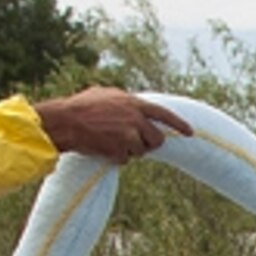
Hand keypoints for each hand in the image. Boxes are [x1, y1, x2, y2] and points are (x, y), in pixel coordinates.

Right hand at [33, 88, 188, 160]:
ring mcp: (129, 134)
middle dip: (148, 144)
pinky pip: (125, 160)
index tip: (191, 133)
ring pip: (141, 151)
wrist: (65, 121)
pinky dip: (115, 158)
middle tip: (134, 142)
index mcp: (133, 103)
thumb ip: (124, 101)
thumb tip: (134, 104)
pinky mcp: (120, 150)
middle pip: (157, 139)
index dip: (178, 124)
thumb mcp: (105, 95)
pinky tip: (102, 148)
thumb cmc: (80, 107)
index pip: (163, 114)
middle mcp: (135, 118)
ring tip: (110, 141)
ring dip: (129, 151)